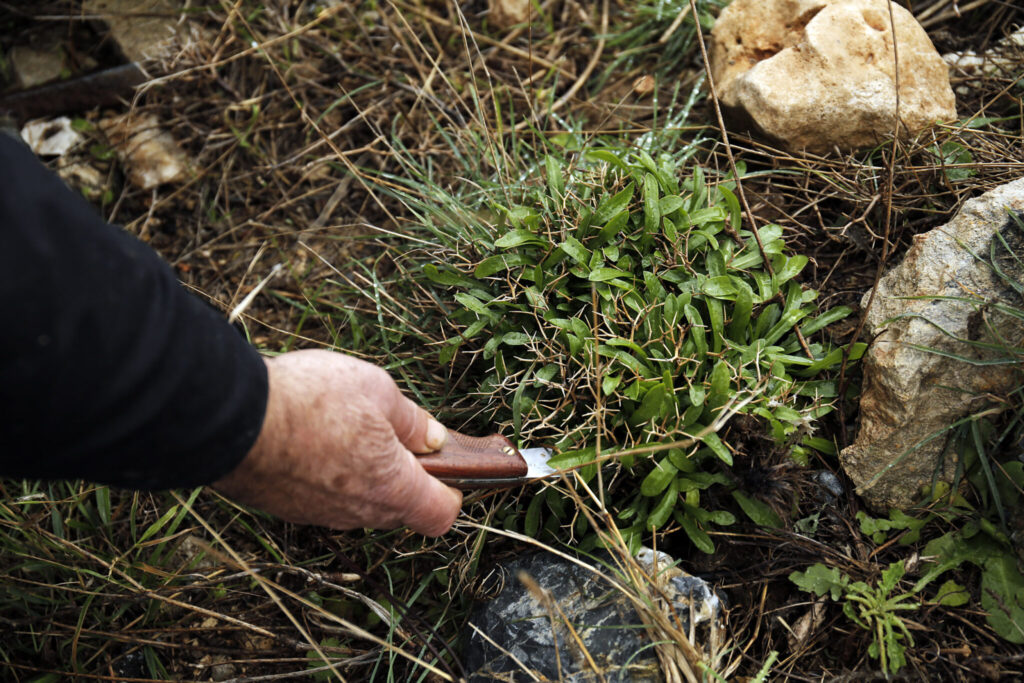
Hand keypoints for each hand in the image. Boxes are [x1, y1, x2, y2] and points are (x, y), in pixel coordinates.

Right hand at [213, 350, 461, 535]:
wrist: (232, 419)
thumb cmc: (311, 401)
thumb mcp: (378, 390)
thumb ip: (411, 420)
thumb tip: (431, 438)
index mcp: (394, 488)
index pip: (441, 514)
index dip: (453, 491)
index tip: (448, 464)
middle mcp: (359, 513)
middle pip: (400, 506)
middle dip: (405, 474)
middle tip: (392, 431)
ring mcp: (320, 515)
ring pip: (359, 501)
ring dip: (362, 472)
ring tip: (345, 424)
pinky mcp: (287, 508)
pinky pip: (323, 497)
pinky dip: (327, 473)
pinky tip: (312, 436)